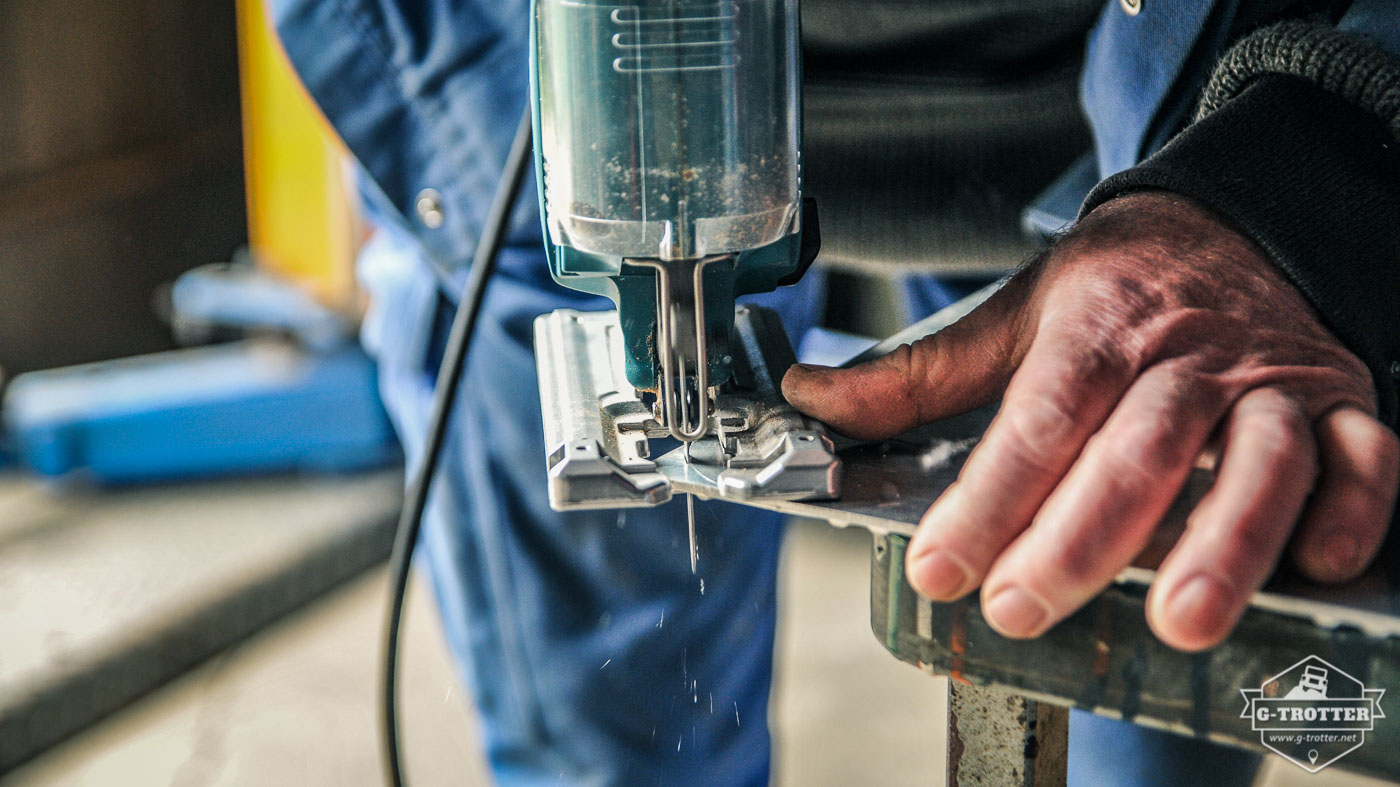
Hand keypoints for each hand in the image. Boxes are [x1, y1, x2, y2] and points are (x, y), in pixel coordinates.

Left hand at [783, 191, 1397, 650]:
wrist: (1229, 219)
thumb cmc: (1115, 287)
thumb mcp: (1014, 314)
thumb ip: (919, 373)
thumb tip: (812, 396)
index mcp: (1099, 331)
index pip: (1038, 419)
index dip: (989, 497)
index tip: (940, 566)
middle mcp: (1186, 357)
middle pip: (1138, 450)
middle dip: (1079, 537)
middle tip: (1024, 607)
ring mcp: (1270, 379)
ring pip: (1260, 460)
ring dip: (1228, 540)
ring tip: (1184, 621)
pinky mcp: (1340, 400)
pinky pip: (1367, 455)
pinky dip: (1354, 510)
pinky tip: (1321, 566)